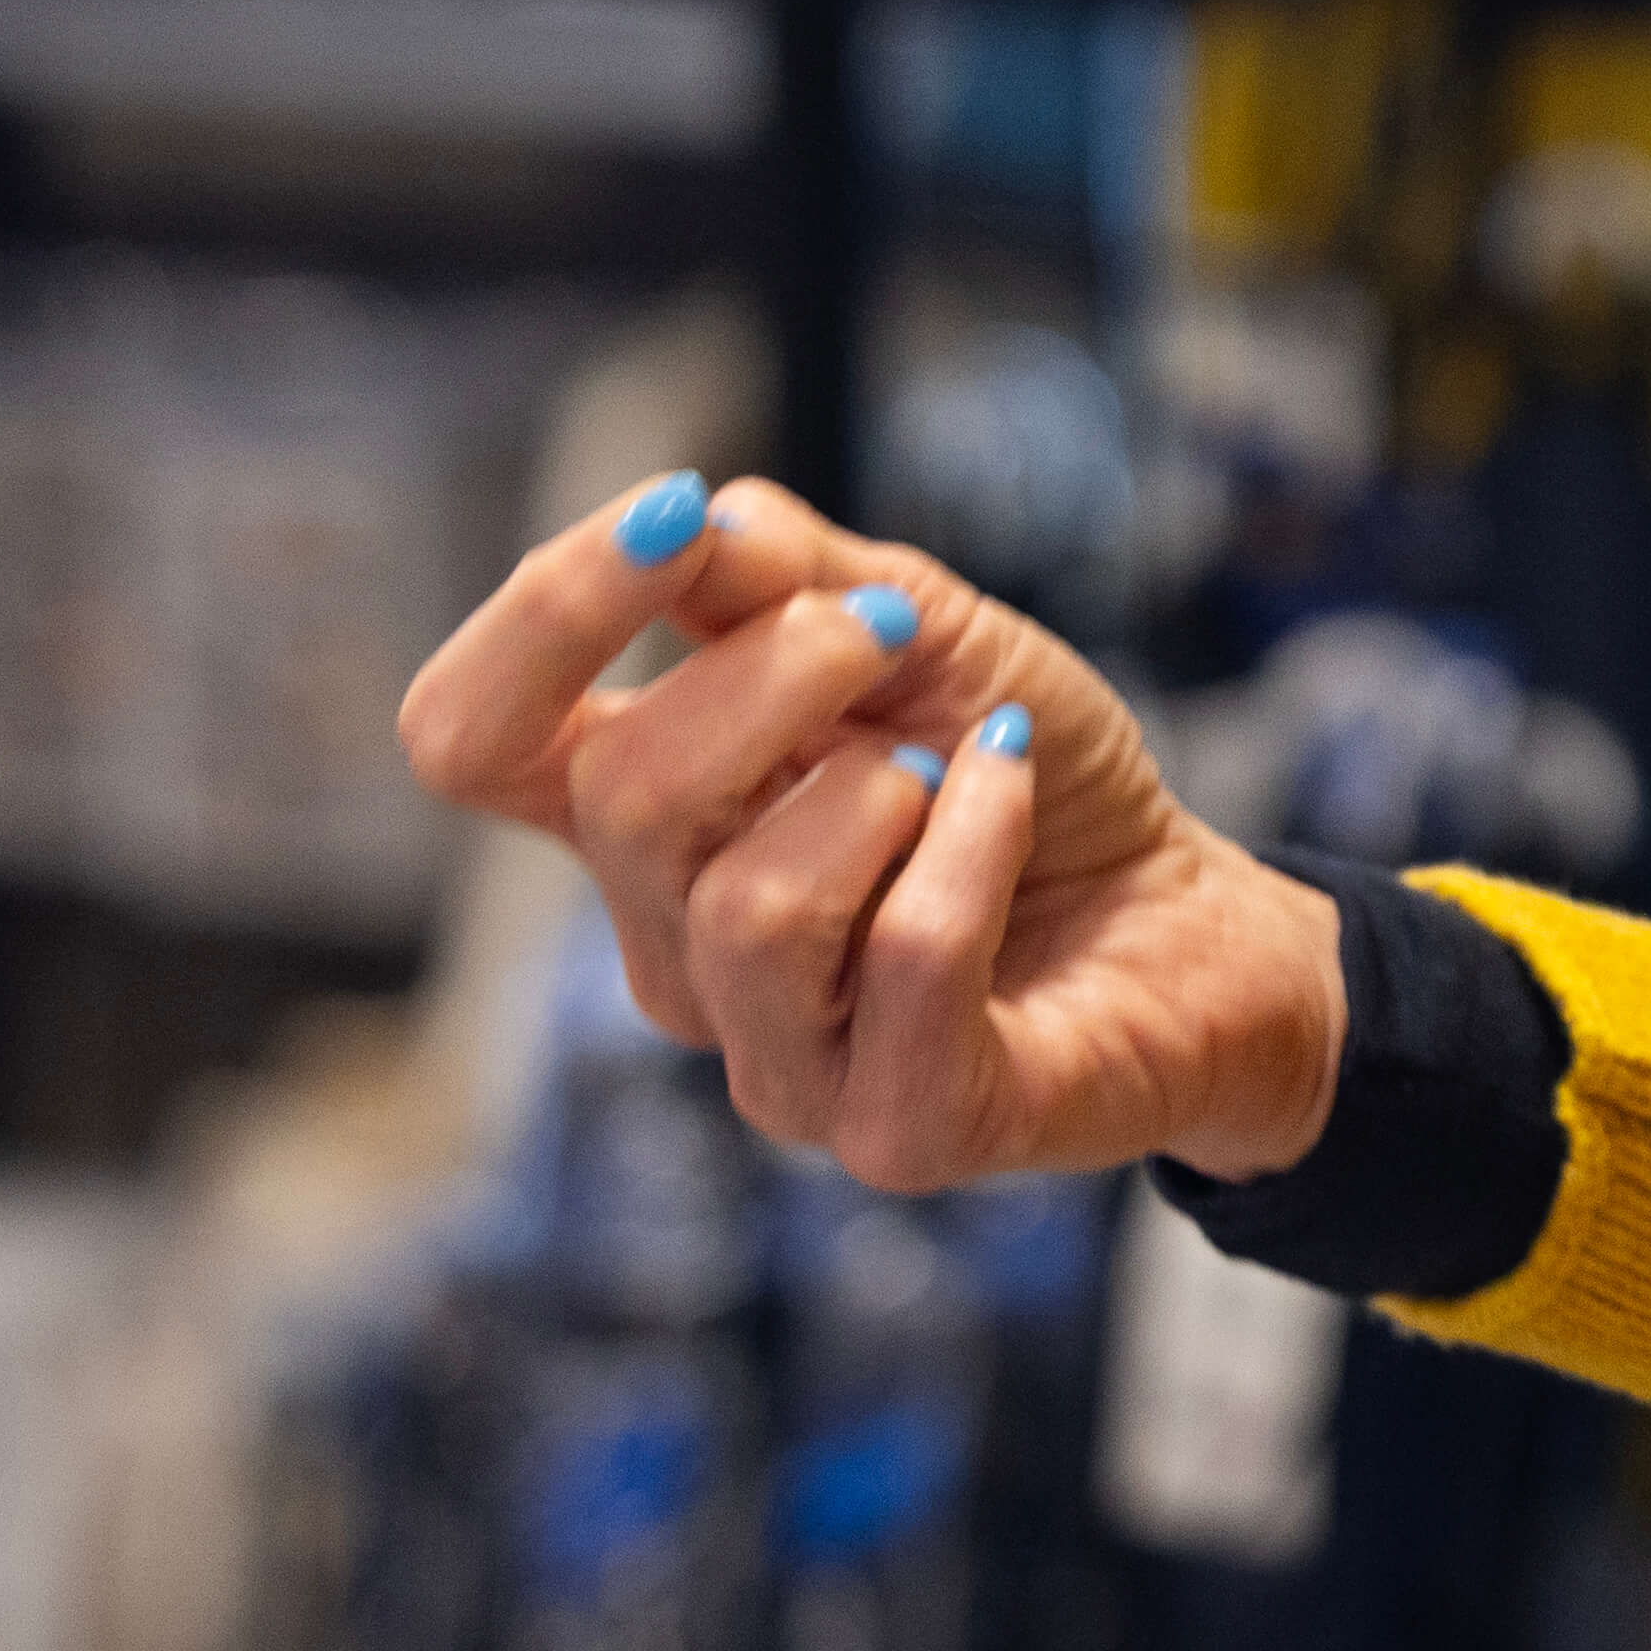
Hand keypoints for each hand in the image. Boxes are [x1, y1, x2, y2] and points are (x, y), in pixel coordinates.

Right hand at [389, 470, 1343, 1194]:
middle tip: (892, 636)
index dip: (543, 615)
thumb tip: (693, 520)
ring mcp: (777, 1064)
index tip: (677, 518)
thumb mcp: (911, 627)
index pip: (466, 738)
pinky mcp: (898, 1132)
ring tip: (957, 764)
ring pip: (749, 908)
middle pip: (620, 800)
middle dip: (771, 671)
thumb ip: (786, 572)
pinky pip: (908, 958)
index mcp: (636, 826)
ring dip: (881, 784)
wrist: (1184, 911)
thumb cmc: (1010, 767)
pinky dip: (979, 836)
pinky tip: (1012, 792)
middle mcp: (672, 954)